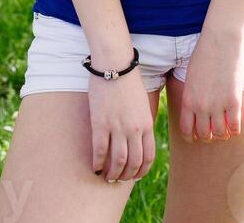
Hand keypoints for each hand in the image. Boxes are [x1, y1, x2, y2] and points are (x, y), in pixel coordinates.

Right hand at [87, 65, 155, 182]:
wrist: (115, 64)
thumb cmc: (129, 81)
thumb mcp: (143, 103)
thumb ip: (142, 122)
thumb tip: (138, 139)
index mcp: (147, 123)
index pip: (148, 157)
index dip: (141, 171)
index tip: (135, 175)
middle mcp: (134, 129)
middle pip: (133, 163)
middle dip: (126, 176)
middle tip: (119, 179)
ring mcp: (117, 127)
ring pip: (117, 161)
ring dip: (112, 174)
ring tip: (107, 177)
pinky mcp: (100, 123)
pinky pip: (100, 151)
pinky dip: (98, 163)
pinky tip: (95, 167)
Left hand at [178, 27, 243, 142]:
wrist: (220, 40)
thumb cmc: (205, 54)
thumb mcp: (191, 77)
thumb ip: (192, 95)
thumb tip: (195, 109)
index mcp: (188, 100)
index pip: (186, 131)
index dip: (192, 137)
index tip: (197, 135)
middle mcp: (201, 106)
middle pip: (204, 135)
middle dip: (208, 136)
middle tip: (213, 131)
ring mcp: (218, 105)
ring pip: (219, 134)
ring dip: (222, 134)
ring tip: (225, 128)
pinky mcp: (234, 101)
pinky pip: (235, 127)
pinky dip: (235, 130)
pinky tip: (235, 123)